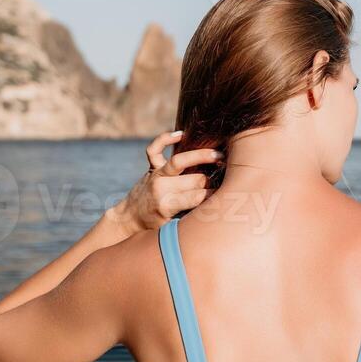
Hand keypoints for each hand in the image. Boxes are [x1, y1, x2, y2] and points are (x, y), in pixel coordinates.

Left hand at [106, 130, 220, 235]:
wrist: (129, 218)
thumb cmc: (154, 225)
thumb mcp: (173, 227)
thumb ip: (192, 217)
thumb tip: (216, 207)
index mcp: (167, 205)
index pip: (198, 197)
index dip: (216, 195)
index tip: (229, 194)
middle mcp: (161, 187)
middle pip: (195, 179)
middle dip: (213, 179)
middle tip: (231, 176)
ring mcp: (156, 175)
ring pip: (179, 160)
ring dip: (200, 156)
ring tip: (218, 155)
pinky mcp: (151, 167)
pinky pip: (155, 149)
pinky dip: (165, 138)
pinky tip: (181, 134)